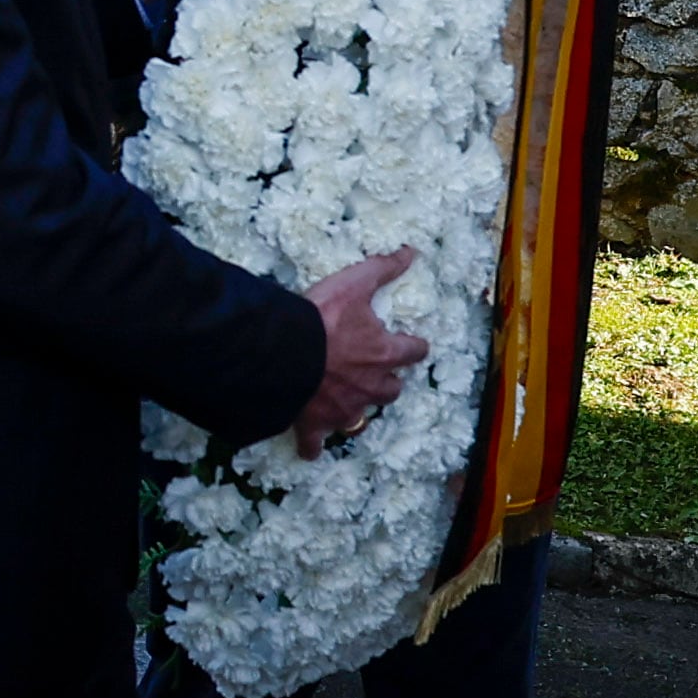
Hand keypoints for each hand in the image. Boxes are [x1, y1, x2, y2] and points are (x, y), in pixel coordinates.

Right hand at [294, 246, 426, 457]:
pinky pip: (316, 444)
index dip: (414, 346)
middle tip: (376, 374)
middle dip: (387, 383)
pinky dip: (313, 445)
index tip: (413, 344)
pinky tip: (311, 447)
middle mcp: (371, 386)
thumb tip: (411, 251)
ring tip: (348, 404)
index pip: (413, 351)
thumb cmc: (321, 318)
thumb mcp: (353, 284)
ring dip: (358, 411)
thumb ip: (382, 269)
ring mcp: (344, 409)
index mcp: (384, 354)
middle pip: (391, 390)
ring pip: (361, 419)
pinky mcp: (315, 424)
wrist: (284, 354)